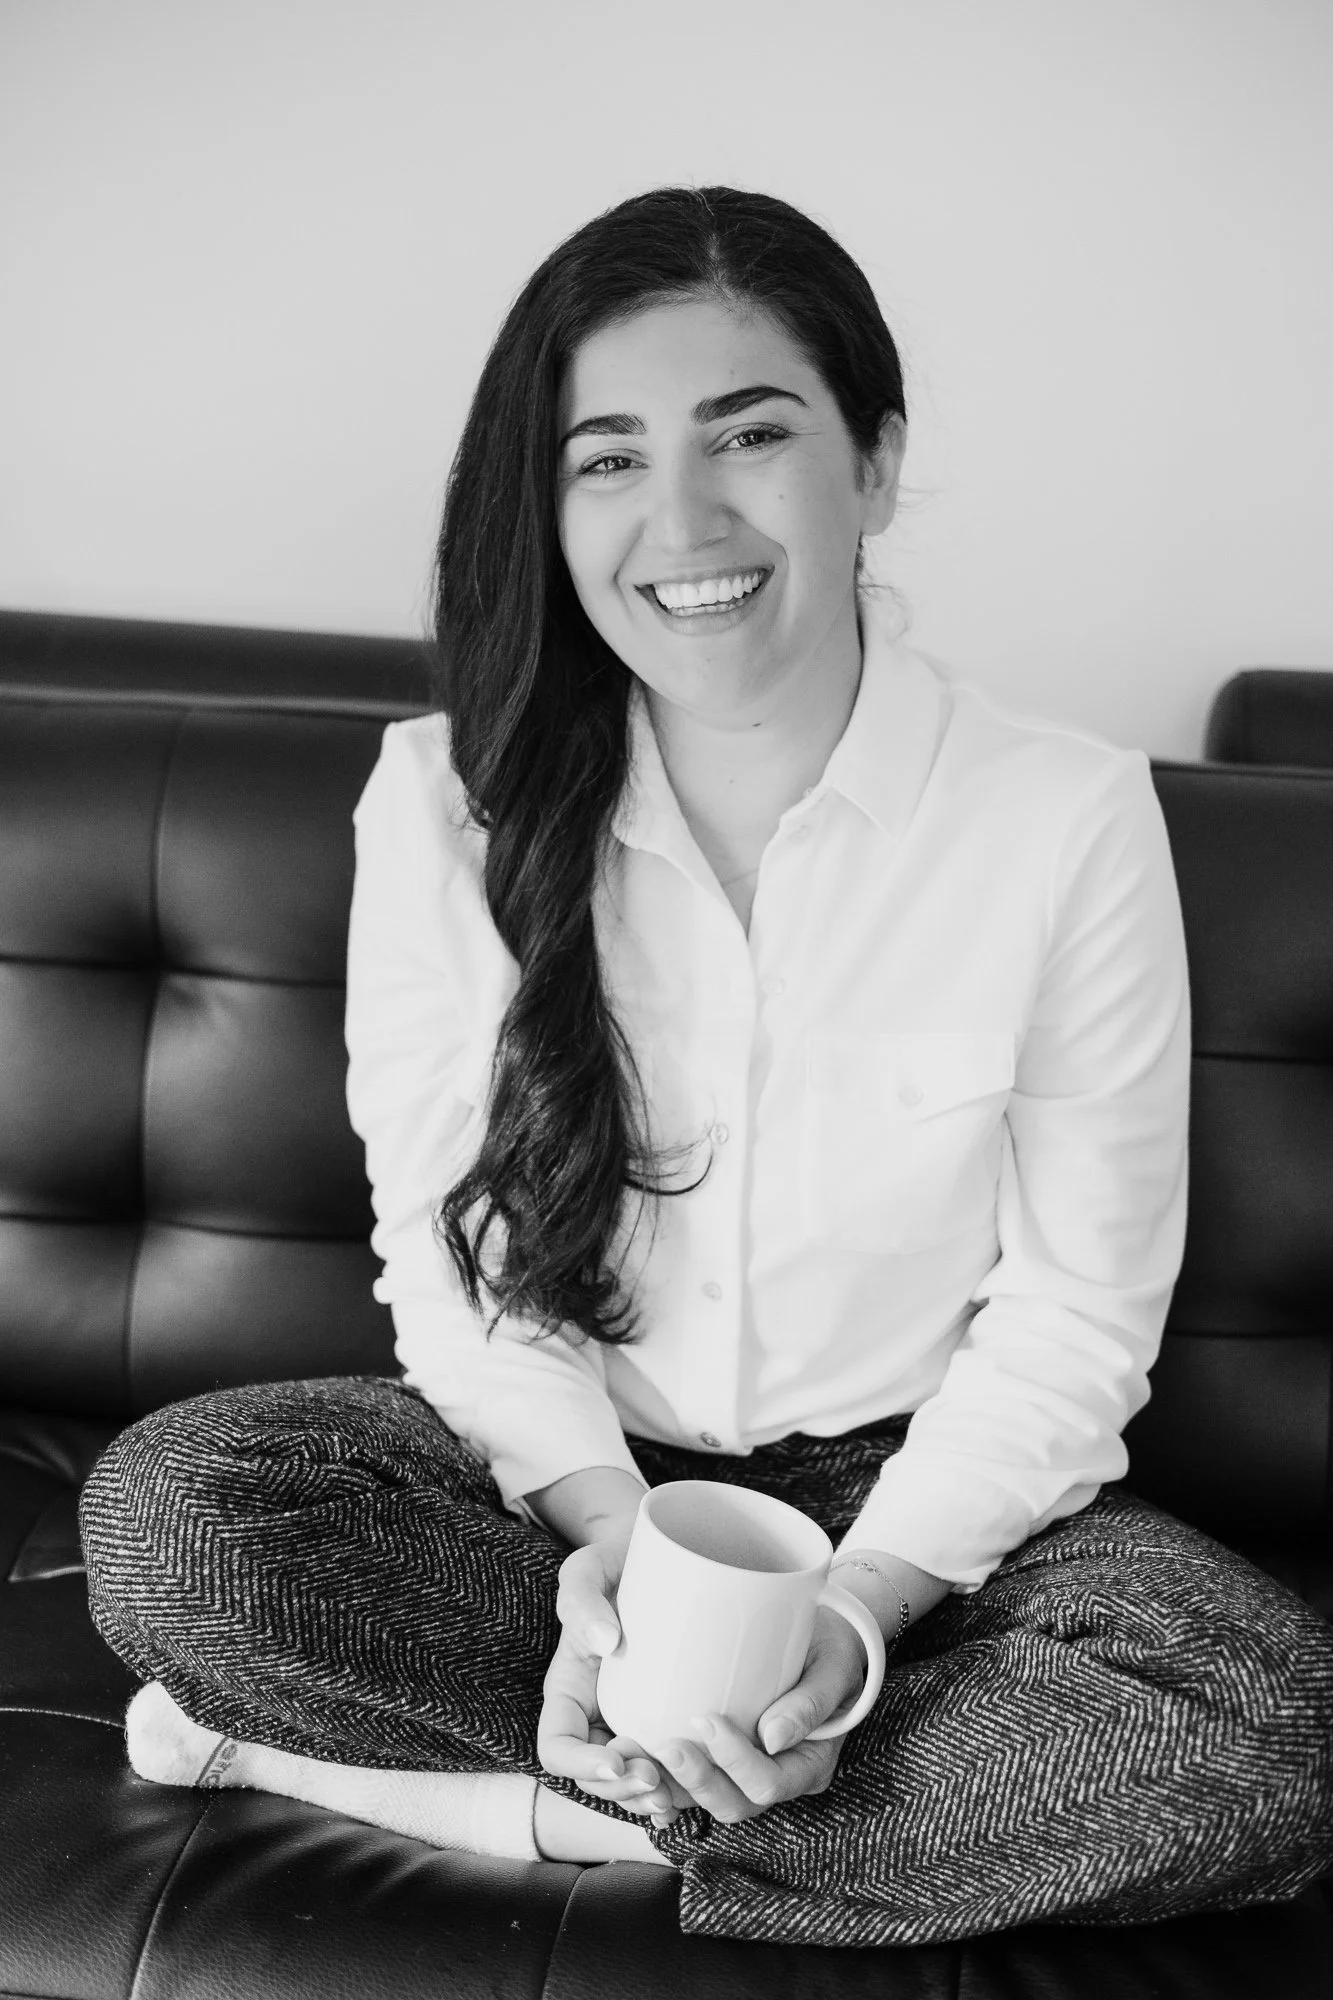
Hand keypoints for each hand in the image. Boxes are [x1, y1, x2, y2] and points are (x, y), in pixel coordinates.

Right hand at [535, 1536, 683, 1824]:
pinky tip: (693, 1798)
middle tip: (657, 1781)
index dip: (581, 1764)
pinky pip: (664, 1768)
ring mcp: (630, 1722)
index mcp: (569, 1690)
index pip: (557, 1746)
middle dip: (621, 1789)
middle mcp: (596, 1715)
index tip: (618, 1757)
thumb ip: (582, 1598)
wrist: (661, 1557)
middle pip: (595, 1776)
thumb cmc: (616, 1562)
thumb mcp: (589, 1568)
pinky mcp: (664, 1721)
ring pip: (629, 1783)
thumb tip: (604, 1642)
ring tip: (676, 1793)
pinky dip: (674, 1792)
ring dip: (647, 1799)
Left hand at [651, 1602, 868, 1823]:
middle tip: (667, 1744)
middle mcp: (777, 1779)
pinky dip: (664, 1782)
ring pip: (706, 1801)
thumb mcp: (832, 1667)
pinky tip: (638, 1766)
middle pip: (734, 1803)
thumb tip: (774, 1738)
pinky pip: (691, 1786)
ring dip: (671, 1785)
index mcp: (808, 1765)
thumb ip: (811, 1703)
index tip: (708, 1720)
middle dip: (697, 1780)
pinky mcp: (723, 1763)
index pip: (768, 1783)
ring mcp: (747, 1776)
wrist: (821, 1644)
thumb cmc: (830, 1651)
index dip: (736, 1761)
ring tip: (640, 1756)